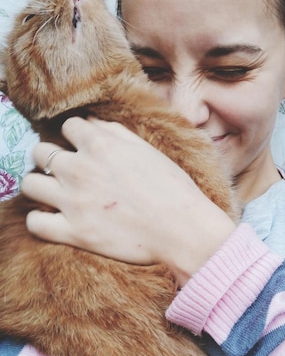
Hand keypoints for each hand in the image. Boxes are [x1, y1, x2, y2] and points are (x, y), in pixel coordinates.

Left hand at [21, 117, 235, 285]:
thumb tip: (93, 124)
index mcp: (100, 145)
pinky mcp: (74, 232)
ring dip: (40, 186)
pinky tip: (53, 219)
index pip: (68, 127)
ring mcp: (73, 201)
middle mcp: (80, 169)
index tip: (82, 150)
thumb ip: (117, 133)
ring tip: (55, 194)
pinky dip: (40, 220)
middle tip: (66, 173)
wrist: (183, 231)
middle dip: (50, 159)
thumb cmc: (174, 190)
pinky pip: (35, 223)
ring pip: (29, 183)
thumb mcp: (149, 151)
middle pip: (40, 152)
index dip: (74, 138)